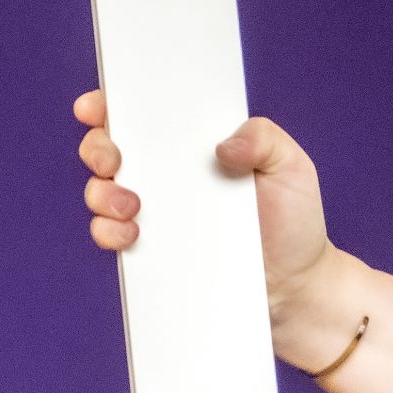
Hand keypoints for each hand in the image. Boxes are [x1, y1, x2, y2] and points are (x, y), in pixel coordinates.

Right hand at [73, 91, 350, 361]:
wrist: (294, 288)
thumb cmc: (294, 221)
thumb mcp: (291, 166)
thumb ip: (263, 138)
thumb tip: (221, 145)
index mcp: (192, 145)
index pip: (143, 114)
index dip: (111, 104)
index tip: (97, 107)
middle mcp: (165, 175)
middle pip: (106, 148)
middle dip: (97, 148)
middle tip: (114, 161)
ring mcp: (153, 213)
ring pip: (100, 192)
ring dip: (101, 194)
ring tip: (132, 206)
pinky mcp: (148, 250)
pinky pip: (110, 236)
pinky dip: (108, 232)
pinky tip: (131, 235)